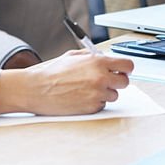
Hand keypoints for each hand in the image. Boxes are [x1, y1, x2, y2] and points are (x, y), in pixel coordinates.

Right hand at [0, 50, 134, 116]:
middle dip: (117, 81)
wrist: (35, 89)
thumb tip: (106, 57)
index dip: (126, 69)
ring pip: (114, 95)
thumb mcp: (73, 56)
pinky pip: (102, 105)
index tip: (122, 71)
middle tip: (105, 81)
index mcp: (98, 62)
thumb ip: (93, 56)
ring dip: (104, 93)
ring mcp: (97, 94)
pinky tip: (81, 98)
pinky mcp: (91, 108)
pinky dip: (95, 103)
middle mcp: (101, 78)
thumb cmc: (51, 72)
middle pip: (125, 82)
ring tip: (86, 90)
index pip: (128, 65)